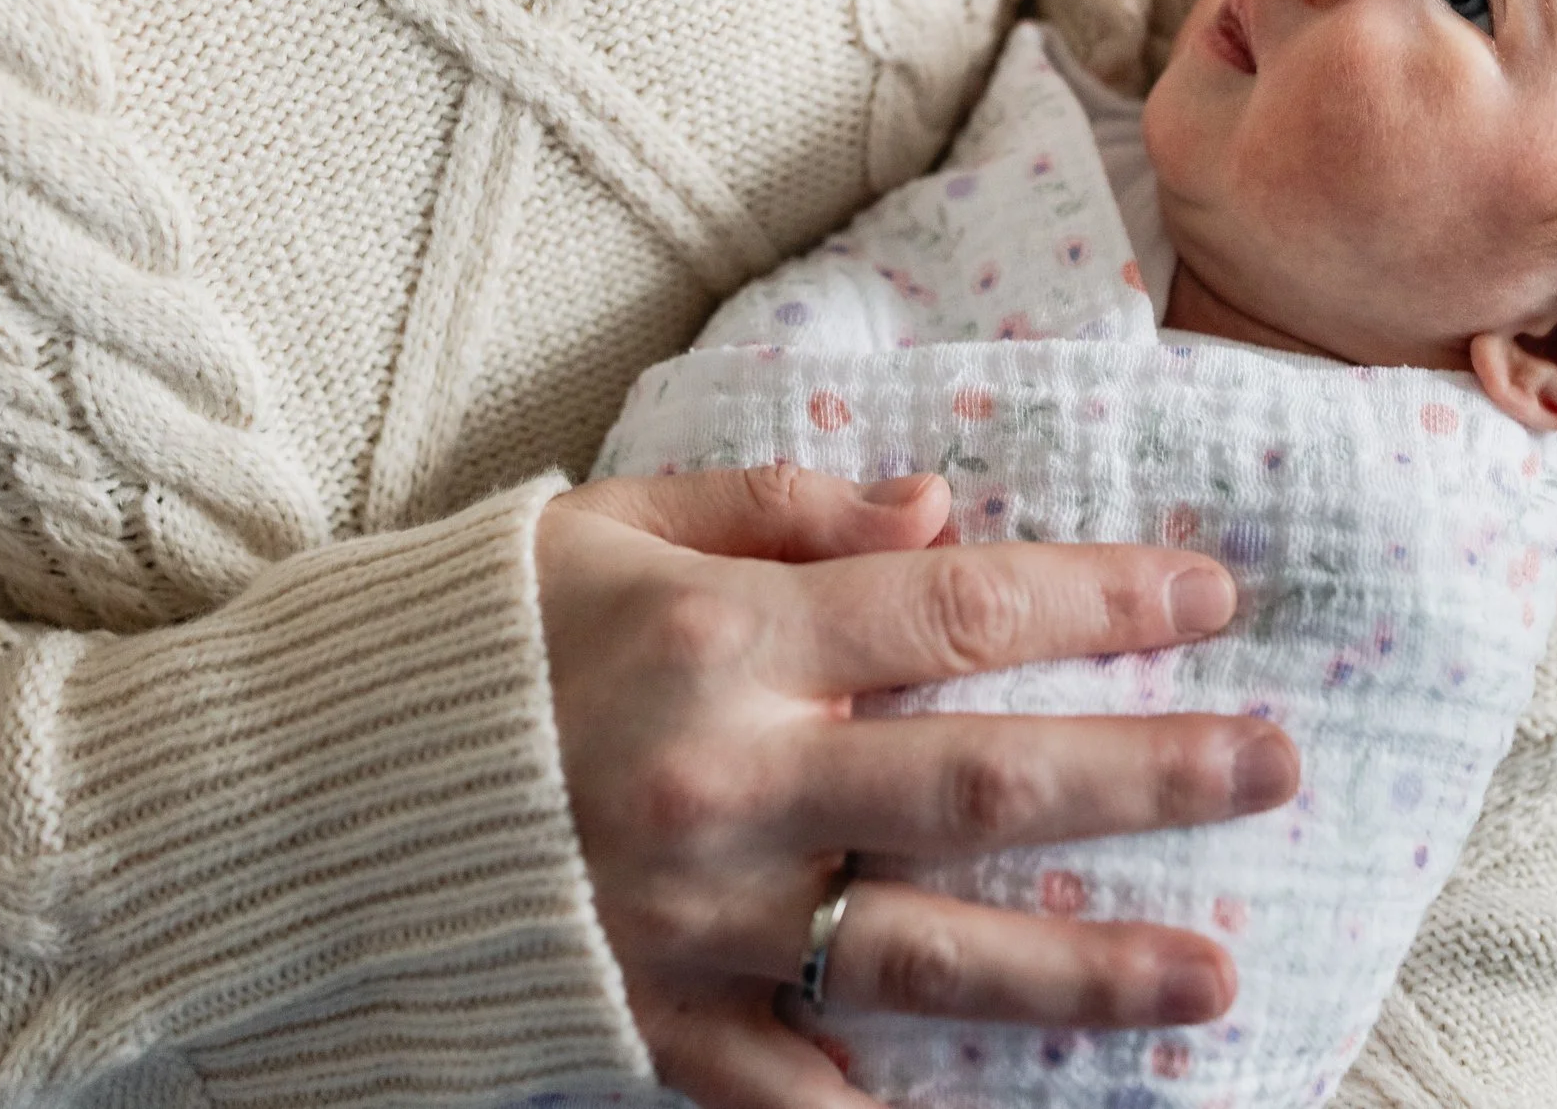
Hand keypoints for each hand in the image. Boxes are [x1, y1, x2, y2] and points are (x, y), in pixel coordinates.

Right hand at [534, 465, 1299, 1108]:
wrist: (281, 801)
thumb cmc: (460, 643)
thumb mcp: (601, 525)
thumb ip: (774, 507)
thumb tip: (938, 513)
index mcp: (719, 642)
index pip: (956, 611)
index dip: (1098, 600)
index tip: (1209, 593)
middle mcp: (728, 784)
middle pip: (985, 779)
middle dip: (1150, 775)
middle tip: (1275, 767)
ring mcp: (698, 925)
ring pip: (933, 948)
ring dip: (1086, 968)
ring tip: (1213, 979)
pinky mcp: (656, 1031)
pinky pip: (804, 1090)